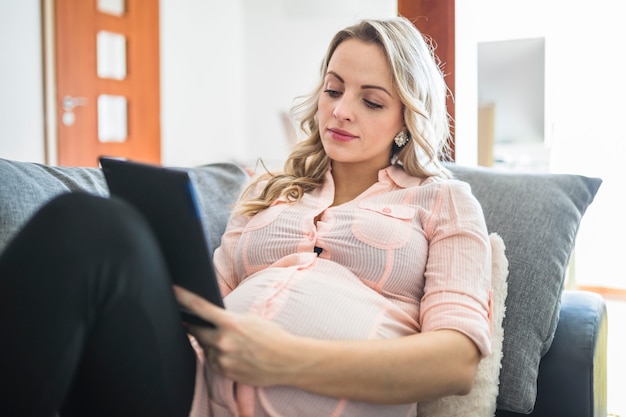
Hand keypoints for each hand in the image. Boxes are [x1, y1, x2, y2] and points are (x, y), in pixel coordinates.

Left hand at [173, 285, 304, 386]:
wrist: (288, 360)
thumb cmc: (273, 336)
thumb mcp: (251, 319)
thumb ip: (228, 319)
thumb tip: (212, 321)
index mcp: (230, 323)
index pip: (199, 307)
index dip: (182, 297)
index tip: (172, 291)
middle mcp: (223, 341)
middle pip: (197, 331)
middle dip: (198, 327)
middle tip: (203, 324)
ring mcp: (223, 359)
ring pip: (206, 348)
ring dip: (212, 344)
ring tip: (234, 343)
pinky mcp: (225, 372)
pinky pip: (213, 362)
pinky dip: (219, 357)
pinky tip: (234, 354)